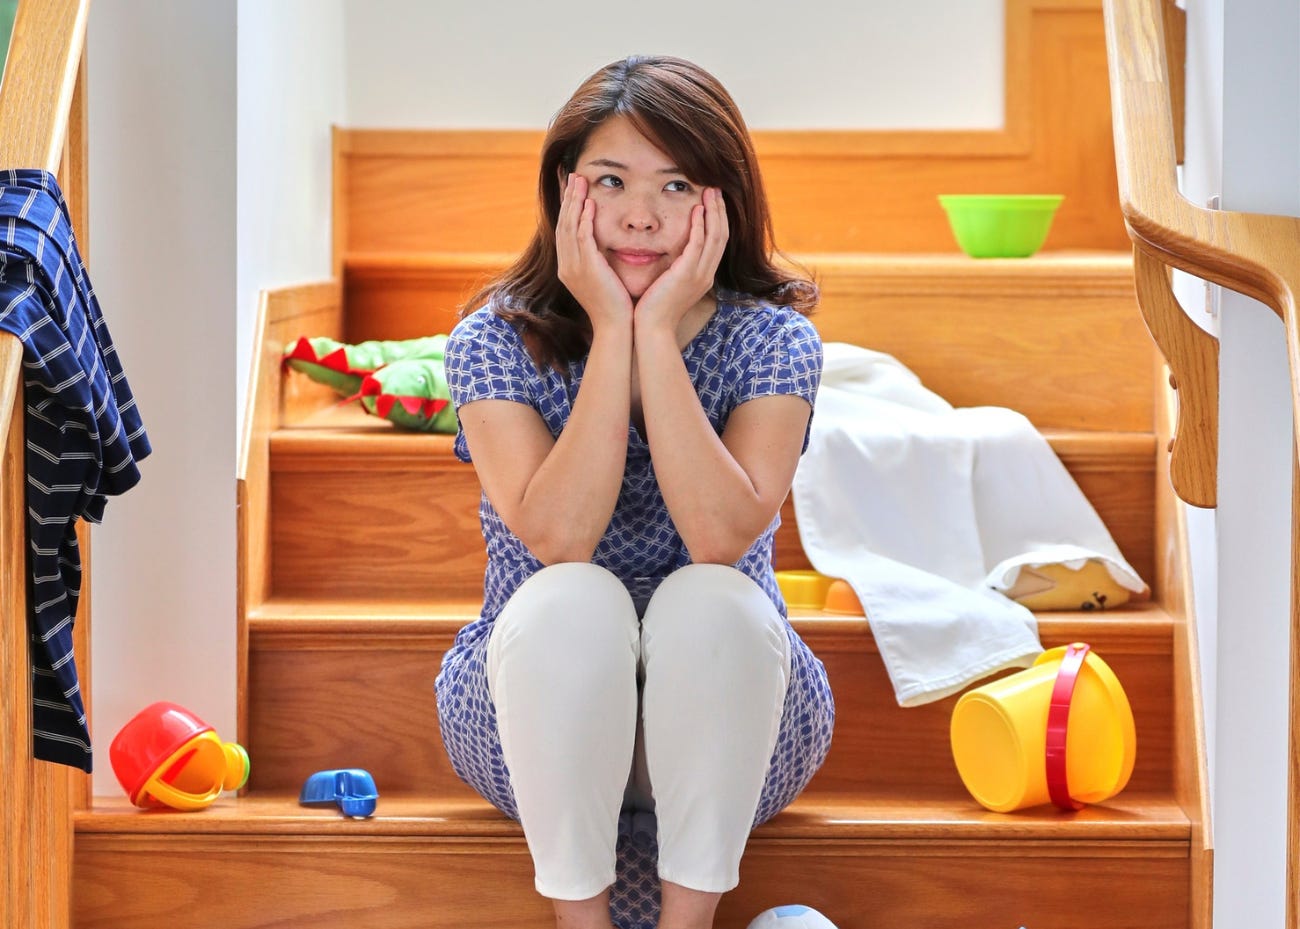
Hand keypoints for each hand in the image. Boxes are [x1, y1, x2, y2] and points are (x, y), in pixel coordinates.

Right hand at [555, 173, 632, 334]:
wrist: (616, 327)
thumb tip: (603, 246)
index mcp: (568, 268)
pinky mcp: (587, 269)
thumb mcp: (602, 279)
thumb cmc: (615, 305)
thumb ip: (598, 260)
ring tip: (580, 181)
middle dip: (568, 198)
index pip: (564, 230)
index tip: (572, 189)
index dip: (567, 208)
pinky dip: (584, 220)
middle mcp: (566, 266)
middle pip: (563, 224)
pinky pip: (582, 239)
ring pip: (570, 227)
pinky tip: (589, 204)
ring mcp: (574, 268)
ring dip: (574, 202)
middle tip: (573, 176)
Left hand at [633, 187, 728, 336]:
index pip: (718, 243)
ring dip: (713, 212)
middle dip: (719, 210)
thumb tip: (672, 256)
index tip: (712, 201)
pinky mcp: (686, 274)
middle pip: (721, 235)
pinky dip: (699, 226)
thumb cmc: (655, 309)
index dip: (717, 220)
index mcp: (703, 276)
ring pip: (715, 237)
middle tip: (715, 189)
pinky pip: (697, 245)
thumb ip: (676, 269)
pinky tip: (696, 210)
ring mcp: (699, 275)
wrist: (652, 329)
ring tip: (709, 192)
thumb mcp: (671, 286)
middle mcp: (706, 274)